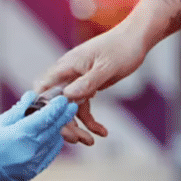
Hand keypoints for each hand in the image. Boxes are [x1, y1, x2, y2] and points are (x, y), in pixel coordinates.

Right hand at [0, 91, 77, 180]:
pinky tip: (51, 139)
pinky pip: (46, 158)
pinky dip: (51, 146)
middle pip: (53, 130)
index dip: (57, 108)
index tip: (64, 99)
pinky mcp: (29, 174)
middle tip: (71, 106)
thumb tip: (32, 96)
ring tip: (62, 120)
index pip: (46, 118)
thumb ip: (18, 111)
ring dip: (58, 132)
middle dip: (63, 117)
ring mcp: (31, 165)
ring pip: (52, 145)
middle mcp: (30, 151)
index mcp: (21, 134)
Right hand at [37, 0, 180, 142]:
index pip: (44, 90)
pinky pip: (83, 106)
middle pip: (56, 104)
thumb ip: (87, 82)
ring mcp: (76, 80)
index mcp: (66, 66)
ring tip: (91, 142)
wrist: (136, 39)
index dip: (44, 110)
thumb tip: (67, 96)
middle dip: (65, 123)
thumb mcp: (106, 68)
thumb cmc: (121, 48)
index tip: (55, 126)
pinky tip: (102, 132)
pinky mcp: (87, 86)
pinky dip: (90, 120)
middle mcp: (67, 74)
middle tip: (78, 140)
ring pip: (70, 108)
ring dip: (79, 126)